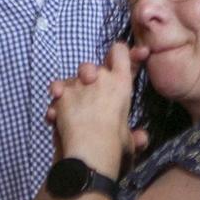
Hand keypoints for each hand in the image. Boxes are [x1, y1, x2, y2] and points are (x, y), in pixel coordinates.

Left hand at [45, 41, 134, 177]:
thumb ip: (135, 136)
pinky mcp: (61, 93)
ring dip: (72, 89)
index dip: (120, 53)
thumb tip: (142, 138)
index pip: (120, 52)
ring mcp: (79, 83)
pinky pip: (57, 89)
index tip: (120, 59)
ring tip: (72, 105)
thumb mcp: (129, 139)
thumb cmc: (115, 142)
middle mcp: (101, 76)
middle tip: (91, 96)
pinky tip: (57, 113)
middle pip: (93, 66)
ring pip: (72, 78)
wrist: (90, 148)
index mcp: (122, 82)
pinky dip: (57, 99)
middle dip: (90, 78)